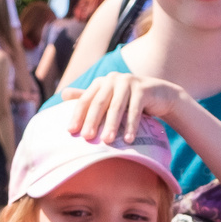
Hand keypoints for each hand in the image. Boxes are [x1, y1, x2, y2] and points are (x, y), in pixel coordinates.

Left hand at [70, 72, 195, 145]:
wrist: (158, 95)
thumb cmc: (127, 100)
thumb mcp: (107, 98)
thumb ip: (88, 97)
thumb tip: (63, 95)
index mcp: (100, 83)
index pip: (85, 100)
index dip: (78, 115)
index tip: (71, 132)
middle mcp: (112, 79)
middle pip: (99, 103)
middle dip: (92, 121)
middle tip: (87, 138)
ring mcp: (129, 82)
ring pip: (117, 107)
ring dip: (111, 125)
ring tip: (106, 142)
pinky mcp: (144, 89)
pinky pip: (135, 110)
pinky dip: (131, 126)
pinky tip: (128, 140)